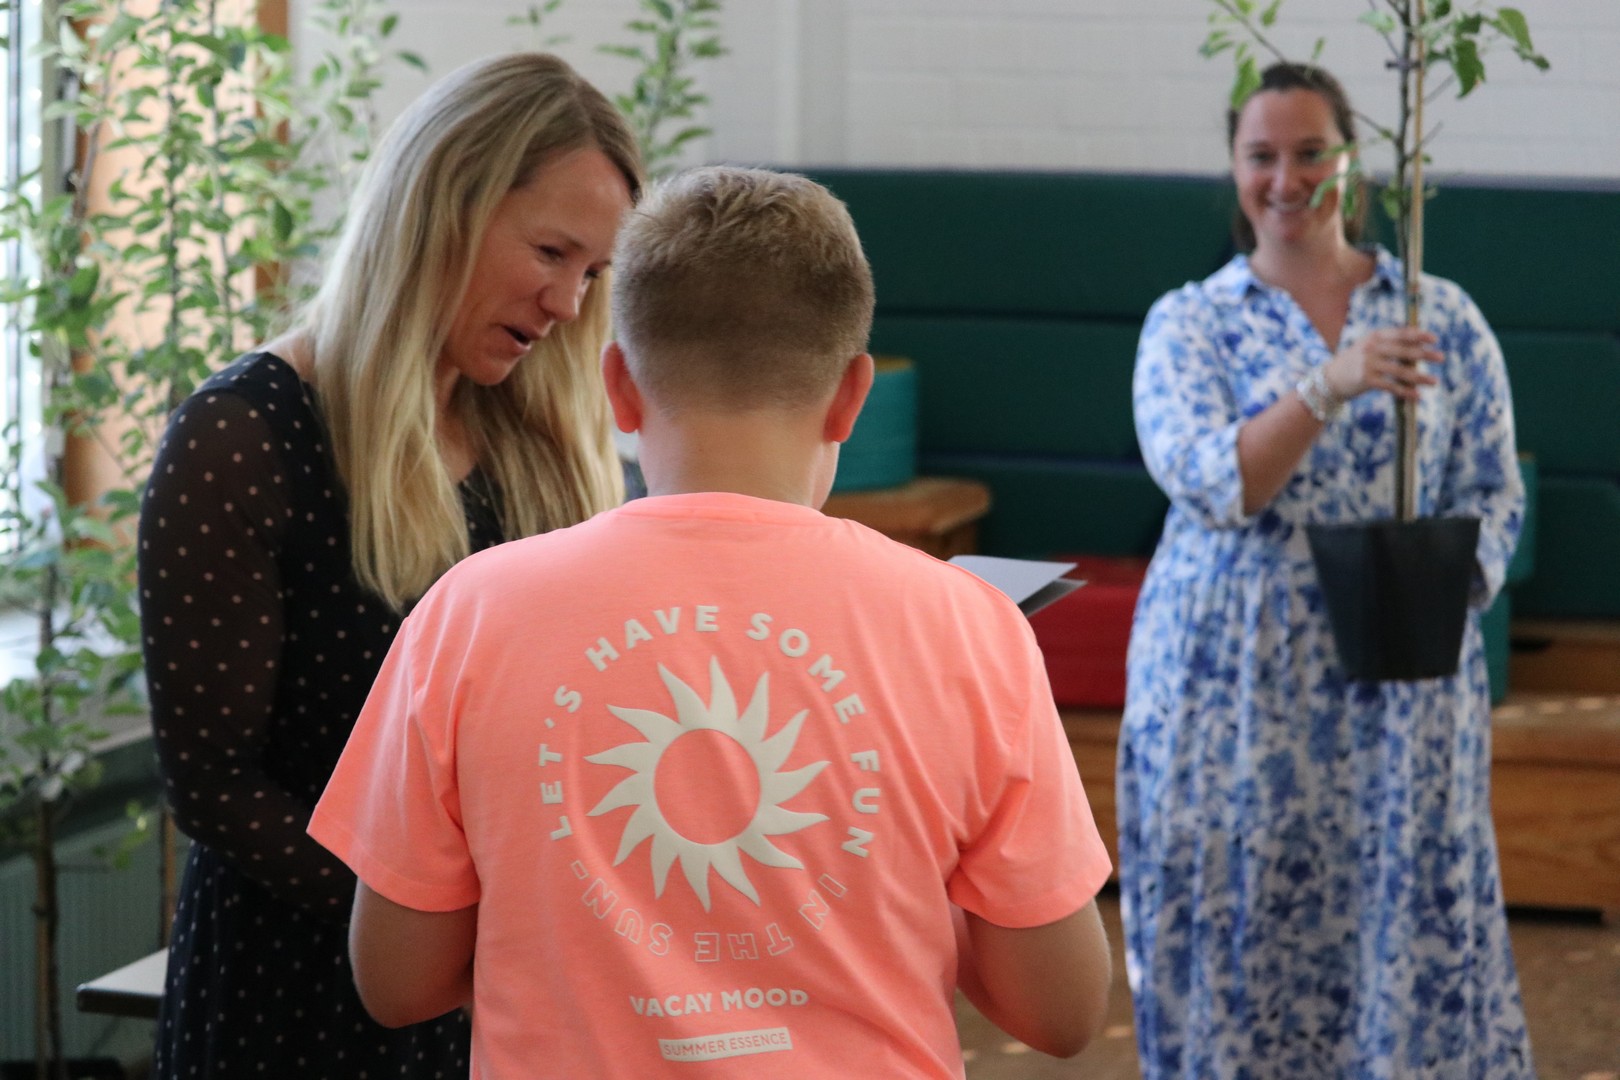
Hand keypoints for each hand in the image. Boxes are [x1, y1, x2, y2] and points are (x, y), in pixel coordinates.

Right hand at [1323, 327, 1443, 401]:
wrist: (1329, 379)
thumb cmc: (1353, 363)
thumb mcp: (1367, 347)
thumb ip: (1388, 346)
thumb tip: (1417, 350)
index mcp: (1374, 337)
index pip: (1400, 333)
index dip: (1418, 335)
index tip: (1434, 339)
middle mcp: (1371, 348)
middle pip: (1404, 351)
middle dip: (1425, 354)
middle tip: (1441, 357)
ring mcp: (1368, 364)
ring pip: (1400, 370)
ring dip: (1420, 377)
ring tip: (1434, 381)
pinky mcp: (1366, 381)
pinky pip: (1391, 386)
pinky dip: (1405, 392)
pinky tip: (1417, 396)